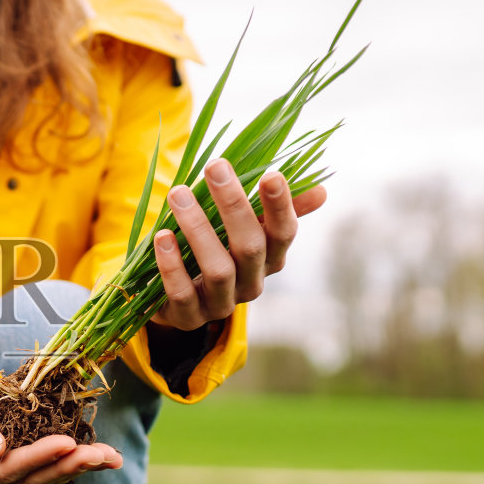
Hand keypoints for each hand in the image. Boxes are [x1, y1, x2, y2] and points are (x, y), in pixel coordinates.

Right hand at [0, 358, 121, 483]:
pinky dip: (76, 459)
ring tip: (111, 456)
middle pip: (30, 480)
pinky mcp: (19, 469)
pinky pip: (50, 467)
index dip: (36, 458)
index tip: (65, 441)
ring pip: (45, 477)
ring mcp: (3, 481)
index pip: (3, 471)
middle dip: (67, 466)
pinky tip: (105, 455)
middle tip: (100, 454)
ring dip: (79, 466)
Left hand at [149, 160, 327, 330]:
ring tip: (178, 194)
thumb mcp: (243, 229)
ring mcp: (221, 304)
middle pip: (250, 247)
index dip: (280, 206)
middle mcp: (251, 284)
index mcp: (269, 260)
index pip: (284, 233)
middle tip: (214, 166)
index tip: (270, 174)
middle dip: (234, 205)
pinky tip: (162, 236)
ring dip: (198, 229)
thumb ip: (274, 210)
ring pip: (217, 270)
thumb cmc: (214, 250)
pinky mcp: (189, 317)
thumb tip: (321, 191)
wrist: (174, 298)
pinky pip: (182, 293)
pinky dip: (171, 264)